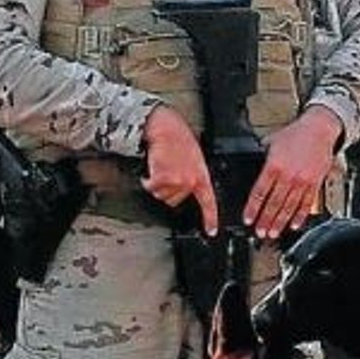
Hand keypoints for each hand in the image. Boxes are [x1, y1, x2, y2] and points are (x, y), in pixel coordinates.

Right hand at [142, 105, 215, 232]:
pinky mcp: (163, 178)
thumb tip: (188, 189)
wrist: (165, 127)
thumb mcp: (195, 160)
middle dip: (169, 189)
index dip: (210, 218)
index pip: (209, 202)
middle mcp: (191, 182)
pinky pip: (152, 188)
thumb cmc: (179, 140)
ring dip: (158, 184)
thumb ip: (194, 176)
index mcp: (202, 177)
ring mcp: (177, 181)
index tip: (211, 231)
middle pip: (175, 201)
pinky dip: (148, 180)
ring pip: (162, 195)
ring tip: (162, 167)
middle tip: (169, 171)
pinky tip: (153, 168)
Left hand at [247, 106, 342, 239]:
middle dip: (265, 220)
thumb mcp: (272, 142)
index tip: (248, 219)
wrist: (319, 129)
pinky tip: (295, 224)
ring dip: (280, 222)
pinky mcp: (315, 184)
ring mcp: (302, 181)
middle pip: (274, 203)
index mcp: (274, 165)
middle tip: (260, 232)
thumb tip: (256, 172)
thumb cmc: (296, 134)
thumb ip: (264, 160)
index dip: (253, 208)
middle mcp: (288, 176)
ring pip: (289, 207)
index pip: (260, 192)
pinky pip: (306, 203)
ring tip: (274, 233)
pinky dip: (300, 216)